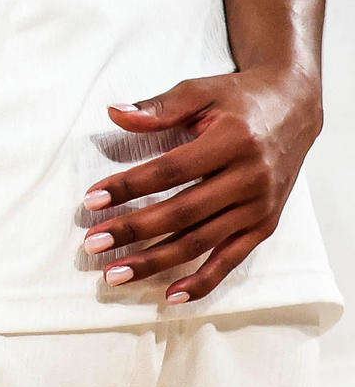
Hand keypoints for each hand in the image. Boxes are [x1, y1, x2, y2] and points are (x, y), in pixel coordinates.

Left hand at [82, 66, 320, 302]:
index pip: (171, 171)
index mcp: (232, 141)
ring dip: (156, 261)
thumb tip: (114, 113)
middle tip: (93, 244)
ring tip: (116, 274)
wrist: (294, 109)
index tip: (92, 199)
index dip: (130, 187)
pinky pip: (231, 260)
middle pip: (183, 213)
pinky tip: (169, 296)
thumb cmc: (238, 99)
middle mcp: (250, 180)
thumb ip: (158, 106)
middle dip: (134, 231)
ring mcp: (259, 208)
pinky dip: (202, 282)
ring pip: (202, 243)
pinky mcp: (265, 226)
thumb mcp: (200, 90)